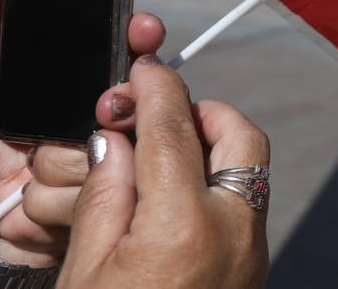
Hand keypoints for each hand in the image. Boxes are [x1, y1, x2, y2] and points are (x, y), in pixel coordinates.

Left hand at [0, 0, 166, 266]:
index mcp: (98, 80)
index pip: (137, 49)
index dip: (142, 36)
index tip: (141, 29)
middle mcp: (118, 116)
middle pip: (134, 99)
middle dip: (108, 106)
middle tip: (93, 111)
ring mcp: (119, 158)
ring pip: (109, 148)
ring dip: (58, 161)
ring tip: (31, 162)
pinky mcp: (109, 201)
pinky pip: (92, 190)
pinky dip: (52, 194)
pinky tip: (34, 193)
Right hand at [59, 57, 269, 287]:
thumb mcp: (84, 273)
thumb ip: (103, 198)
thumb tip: (117, 143)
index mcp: (183, 228)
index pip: (173, 132)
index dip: (156, 91)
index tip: (144, 70)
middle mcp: (233, 233)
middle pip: (240, 136)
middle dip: (200, 111)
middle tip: (154, 118)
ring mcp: (252, 254)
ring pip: (250, 169)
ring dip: (211, 148)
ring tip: (156, 160)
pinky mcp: (253, 271)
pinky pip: (244, 205)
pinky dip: (214, 185)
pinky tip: (170, 199)